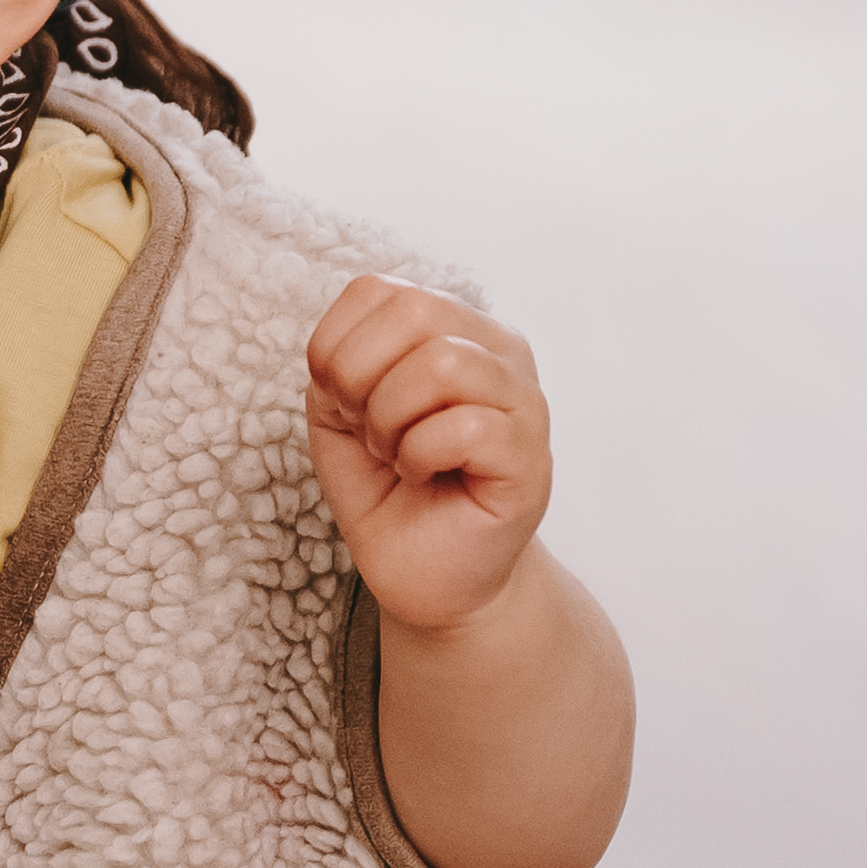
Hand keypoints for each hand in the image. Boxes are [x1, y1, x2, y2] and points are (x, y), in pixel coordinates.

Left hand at [305, 274, 555, 631]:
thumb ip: (338, 363)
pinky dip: (418, 455)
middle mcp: (499, 351)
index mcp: (454, 328)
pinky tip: (421, 476)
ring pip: (442, 364)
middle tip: (369, 431)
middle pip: (415, 309)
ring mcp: (523, 401)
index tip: (345, 404)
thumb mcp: (340, 416)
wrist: (428, 577)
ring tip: (397, 456)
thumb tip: (343, 349)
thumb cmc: (390, 492)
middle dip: (361, 378)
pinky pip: (463, 426)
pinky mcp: (531, 456)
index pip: (378, 290)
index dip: (335, 349)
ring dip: (390, 421)